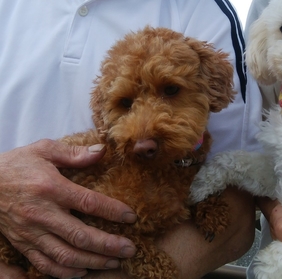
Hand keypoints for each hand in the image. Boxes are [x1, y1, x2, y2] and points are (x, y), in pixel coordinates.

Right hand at [0, 139, 136, 278]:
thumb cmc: (16, 164)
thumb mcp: (44, 149)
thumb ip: (74, 153)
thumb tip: (102, 151)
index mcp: (51, 188)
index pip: (88, 203)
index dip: (112, 211)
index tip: (131, 217)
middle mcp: (42, 214)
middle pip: (80, 236)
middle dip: (108, 245)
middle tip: (129, 249)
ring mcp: (30, 233)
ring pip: (65, 256)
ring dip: (92, 262)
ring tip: (113, 262)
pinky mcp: (22, 244)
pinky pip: (44, 265)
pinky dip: (65, 273)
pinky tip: (83, 271)